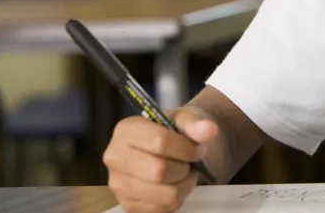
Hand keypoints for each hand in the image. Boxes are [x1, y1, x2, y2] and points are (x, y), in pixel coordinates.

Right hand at [103, 107, 218, 212]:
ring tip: (185, 174)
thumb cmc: (174, 132)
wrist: (168, 149)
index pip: (160, 142)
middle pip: (159, 171)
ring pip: (164, 194)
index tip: (198, 149)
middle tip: (191, 163)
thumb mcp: (185, 119)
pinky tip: (175, 185)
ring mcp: (118, 184)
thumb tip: (210, 130)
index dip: (187, 148)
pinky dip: (177, 199)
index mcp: (126, 130)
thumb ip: (196, 124)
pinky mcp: (128, 205)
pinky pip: (161, 209)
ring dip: (184, 185)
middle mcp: (114, 157)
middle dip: (184, 168)